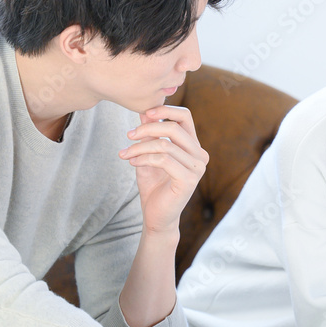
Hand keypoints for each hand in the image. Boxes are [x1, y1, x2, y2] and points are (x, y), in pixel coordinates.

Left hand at [119, 105, 208, 233]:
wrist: (157, 217)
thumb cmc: (154, 186)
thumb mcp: (149, 154)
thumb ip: (150, 134)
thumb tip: (144, 110)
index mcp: (193, 146)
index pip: (184, 116)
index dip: (165, 110)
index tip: (144, 114)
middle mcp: (200, 155)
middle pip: (174, 127)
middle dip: (148, 128)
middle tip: (129, 135)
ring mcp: (197, 168)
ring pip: (165, 145)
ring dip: (140, 147)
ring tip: (125, 153)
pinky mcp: (188, 180)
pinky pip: (163, 160)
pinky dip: (144, 158)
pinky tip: (133, 162)